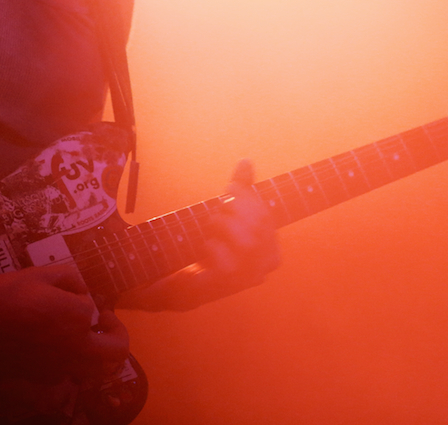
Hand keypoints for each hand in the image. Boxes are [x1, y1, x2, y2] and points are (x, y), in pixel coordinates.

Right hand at [0, 263, 129, 382]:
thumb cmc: (9, 293)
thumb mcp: (42, 273)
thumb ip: (71, 279)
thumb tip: (81, 292)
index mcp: (78, 320)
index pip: (93, 309)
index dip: (85, 298)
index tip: (76, 293)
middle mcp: (75, 349)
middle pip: (115, 353)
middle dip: (117, 335)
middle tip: (103, 321)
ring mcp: (59, 368)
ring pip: (95, 370)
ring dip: (97, 354)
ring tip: (84, 338)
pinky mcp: (41, 377)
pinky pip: (67, 373)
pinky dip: (70, 362)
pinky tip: (52, 346)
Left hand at [120, 159, 280, 310]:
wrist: (177, 280)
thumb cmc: (206, 246)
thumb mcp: (224, 215)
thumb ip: (239, 191)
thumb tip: (246, 161)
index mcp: (270, 252)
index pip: (267, 218)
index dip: (249, 198)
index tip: (229, 187)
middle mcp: (262, 269)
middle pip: (258, 228)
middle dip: (236, 209)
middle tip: (218, 205)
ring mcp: (243, 280)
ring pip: (247, 243)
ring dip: (223, 225)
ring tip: (210, 224)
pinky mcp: (221, 288)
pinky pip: (226, 264)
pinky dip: (213, 246)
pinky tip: (204, 245)